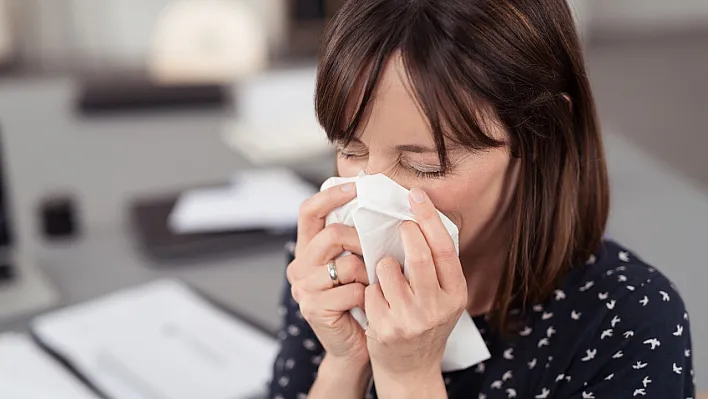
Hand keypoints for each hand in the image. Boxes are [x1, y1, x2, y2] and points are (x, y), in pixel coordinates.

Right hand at [286, 182, 369, 364]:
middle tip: (375, 252)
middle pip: (331, 234)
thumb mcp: (355, 265)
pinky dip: (367, 295)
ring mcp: (303, 288)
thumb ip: (355, 240)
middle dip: (361, 241)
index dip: (331, 195)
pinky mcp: (313, 308)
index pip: (309, 211)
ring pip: (345, 263)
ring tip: (372, 284)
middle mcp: (299, 266)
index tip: (356, 186)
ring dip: (367, 273)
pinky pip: (350, 290)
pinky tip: (367, 304)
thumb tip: (379, 206)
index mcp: (307, 250)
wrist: (354, 347)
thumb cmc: (360, 302)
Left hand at [364, 187, 467, 393]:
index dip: (429, 218)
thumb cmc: (425, 324)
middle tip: (400, 226)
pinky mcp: (385, 328)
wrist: (410, 369)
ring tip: (387, 276)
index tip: (416, 195)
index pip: (444, 248)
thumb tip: (421, 218)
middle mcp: (437, 307)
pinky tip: (377, 302)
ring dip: (382, 265)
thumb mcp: (443, 298)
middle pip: (418, 255)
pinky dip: (370, 289)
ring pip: (387, 268)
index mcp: (456, 294)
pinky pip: (370, 289)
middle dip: (405, 233)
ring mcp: (410, 319)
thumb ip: (438, 268)